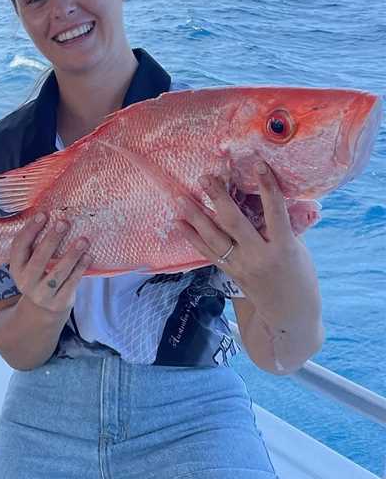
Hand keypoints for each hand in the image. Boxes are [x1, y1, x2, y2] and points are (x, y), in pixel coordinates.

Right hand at [9, 212, 90, 315]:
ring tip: (83, 240)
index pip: (20, 246)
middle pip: (39, 259)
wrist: (43, 307)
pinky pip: (71, 283)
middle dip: (52, 240)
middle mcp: (26, 281)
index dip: (30, 230)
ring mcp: (42, 294)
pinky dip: (80, 268)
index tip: (43, 214)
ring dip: (71, 255)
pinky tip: (88, 256)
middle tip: (64, 223)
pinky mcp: (59, 302)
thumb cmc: (39, 274)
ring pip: (58, 272)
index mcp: (16, 267)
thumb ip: (35, 244)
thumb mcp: (30, 262)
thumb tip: (50, 213)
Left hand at [177, 162, 318, 323]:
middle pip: (234, 223)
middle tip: (205, 178)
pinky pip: (207, 252)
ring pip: (214, 238)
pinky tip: (179, 223)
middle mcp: (259, 256)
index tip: (258, 163)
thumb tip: (273, 197)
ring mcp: (241, 265)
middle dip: (218, 198)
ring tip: (180, 198)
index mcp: (284, 247)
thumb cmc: (298, 276)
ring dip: (195, 217)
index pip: (275, 212)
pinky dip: (192, 237)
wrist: (288, 314)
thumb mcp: (298, 250)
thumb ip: (285, 226)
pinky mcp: (229, 272)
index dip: (267, 186)